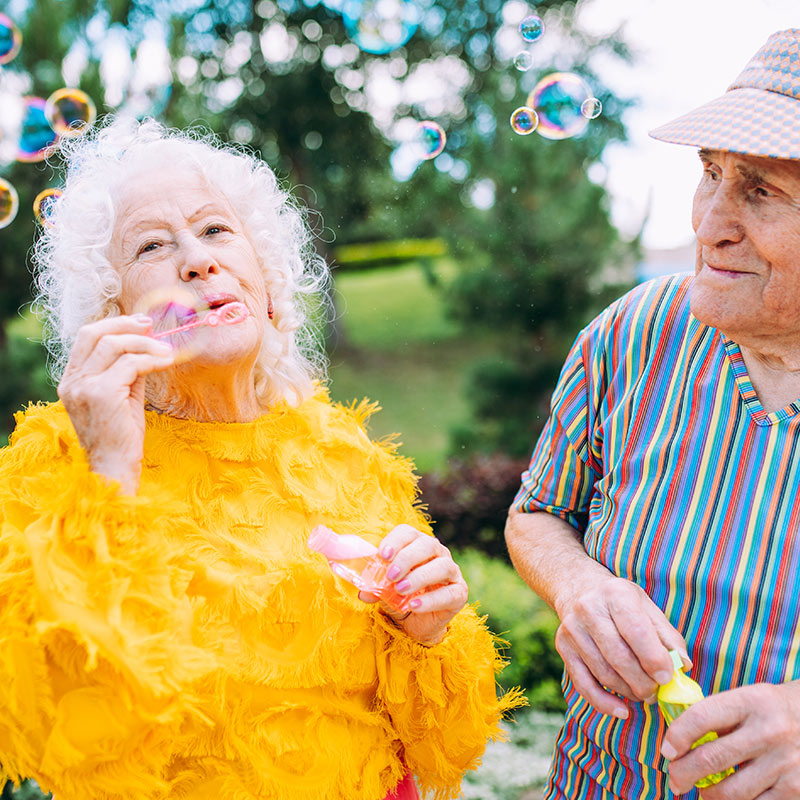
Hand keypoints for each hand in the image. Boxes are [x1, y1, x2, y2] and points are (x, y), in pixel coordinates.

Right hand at [58, 314, 174, 493]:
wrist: (115, 467)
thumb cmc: (121, 436)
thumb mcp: (122, 397)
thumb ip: (128, 372)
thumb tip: (148, 346)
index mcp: (71, 380)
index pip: (86, 338)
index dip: (114, 325)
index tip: (141, 324)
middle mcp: (72, 381)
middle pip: (94, 334)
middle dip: (126, 326)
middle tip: (153, 328)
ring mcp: (84, 387)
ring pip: (114, 346)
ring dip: (145, 344)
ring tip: (167, 351)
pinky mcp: (101, 394)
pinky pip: (131, 364)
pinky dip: (152, 359)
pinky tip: (167, 362)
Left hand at [359, 524, 467, 645]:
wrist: (417, 623)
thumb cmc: (401, 598)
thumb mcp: (384, 591)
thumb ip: (375, 588)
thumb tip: (363, 591)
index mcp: (417, 545)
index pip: (409, 533)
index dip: (396, 541)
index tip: (382, 555)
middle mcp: (438, 554)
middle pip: (427, 545)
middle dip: (407, 558)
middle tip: (391, 575)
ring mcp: (452, 573)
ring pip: (442, 566)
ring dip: (420, 577)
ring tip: (401, 590)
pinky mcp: (459, 594)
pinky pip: (450, 594)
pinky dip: (430, 600)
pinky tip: (414, 606)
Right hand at [554, 574, 688, 718]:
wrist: (581, 591)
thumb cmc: (623, 604)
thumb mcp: (648, 609)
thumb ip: (668, 637)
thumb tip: (683, 666)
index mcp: (615, 594)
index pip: (636, 630)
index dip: (653, 658)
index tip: (667, 678)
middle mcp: (588, 608)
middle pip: (618, 656)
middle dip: (643, 682)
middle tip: (657, 693)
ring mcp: (572, 628)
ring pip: (603, 673)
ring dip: (628, 692)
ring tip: (644, 694)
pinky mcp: (562, 646)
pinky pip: (582, 684)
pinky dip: (604, 703)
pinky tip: (622, 711)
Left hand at [664, 681, 799, 797]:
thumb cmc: (772, 709)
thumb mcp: (748, 699)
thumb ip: (717, 716)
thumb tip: (678, 741)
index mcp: (751, 701)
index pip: (701, 717)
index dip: (677, 736)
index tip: (667, 751)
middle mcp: (769, 732)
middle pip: (711, 759)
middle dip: (683, 773)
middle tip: (674, 780)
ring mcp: (785, 764)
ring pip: (731, 792)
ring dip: (708, 795)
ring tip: (701, 791)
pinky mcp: (796, 790)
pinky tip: (728, 798)